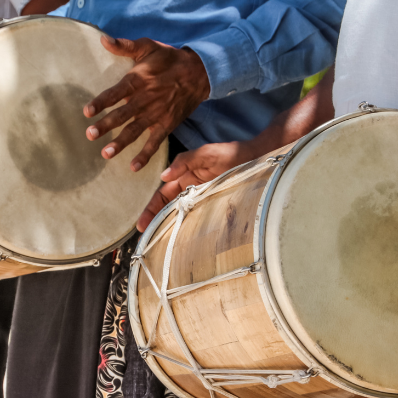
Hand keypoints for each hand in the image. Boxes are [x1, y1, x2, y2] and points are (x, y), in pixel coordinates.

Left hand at [84, 36, 210, 172]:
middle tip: (90, 135)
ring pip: (135, 131)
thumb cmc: (169, 59)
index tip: (87, 111)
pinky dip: (145, 155)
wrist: (199, 73)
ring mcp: (156, 115)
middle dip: (106, 126)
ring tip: (105, 153)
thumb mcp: (148, 46)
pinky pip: (154, 143)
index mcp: (138, 81)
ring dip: (120, 143)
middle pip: (122, 115)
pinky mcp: (166, 125)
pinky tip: (134, 167)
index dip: (101, 102)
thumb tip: (103, 39)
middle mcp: (145, 100)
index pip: (116, 93)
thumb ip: (125, 46)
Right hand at [136, 140, 257, 230]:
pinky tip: (186, 241)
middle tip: (146, 239)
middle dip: (156, 223)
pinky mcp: (215, 206)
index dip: (151, 209)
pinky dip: (190, 229)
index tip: (141, 224)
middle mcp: (191, 190)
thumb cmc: (232, 153)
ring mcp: (203, 199)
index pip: (162, 195)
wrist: (257, 158)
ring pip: (182, 216)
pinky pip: (199, 219)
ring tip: (161, 244)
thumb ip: (185, 162)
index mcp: (185, 177)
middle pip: (168, 208)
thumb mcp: (206, 153)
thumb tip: (164, 176)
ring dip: (171, 228)